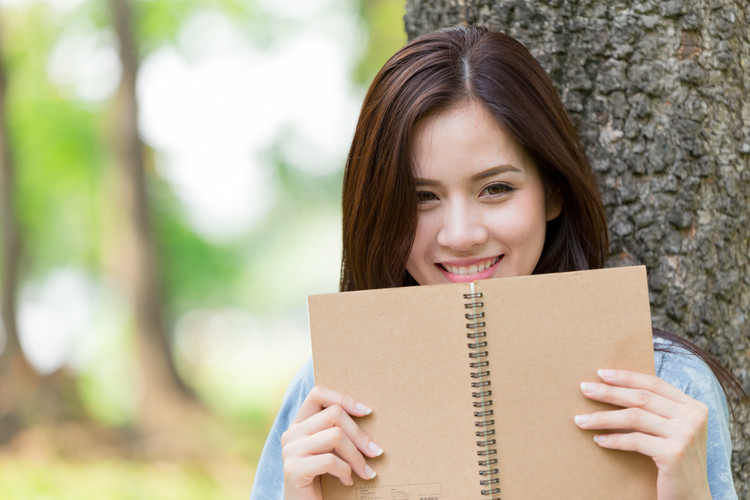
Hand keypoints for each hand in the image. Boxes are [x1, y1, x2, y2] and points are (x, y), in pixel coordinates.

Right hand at [282, 386, 382, 499]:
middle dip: (359, 434)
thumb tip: (368, 414)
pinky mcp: (293, 469)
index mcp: (299, 424)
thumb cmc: (322, 478)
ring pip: (336, 436)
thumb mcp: (328, 450)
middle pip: (334, 414)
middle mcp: (291, 433)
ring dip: (356, 457)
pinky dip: (345, 471)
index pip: (317, 393)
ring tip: (365, 472)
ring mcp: (289, 450)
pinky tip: (347, 481)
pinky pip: (330, 460)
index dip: (344, 398)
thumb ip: (336, 431)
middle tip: (375, 452)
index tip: (367, 412)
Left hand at [575, 369, 710, 499]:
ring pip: (634, 417)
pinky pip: (634, 440)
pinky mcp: (674, 453)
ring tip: (581, 419)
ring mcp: (685, 435)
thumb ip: (657, 410)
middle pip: (642, 397)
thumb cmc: (675, 461)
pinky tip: (598, 439)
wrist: (692, 497)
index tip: (601, 373)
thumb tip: (614, 388)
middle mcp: (693, 417)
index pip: (655, 383)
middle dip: (609, 392)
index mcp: (694, 407)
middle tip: (584, 388)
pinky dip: (613, 439)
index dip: (627, 377)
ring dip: (603, 417)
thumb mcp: (672, 430)